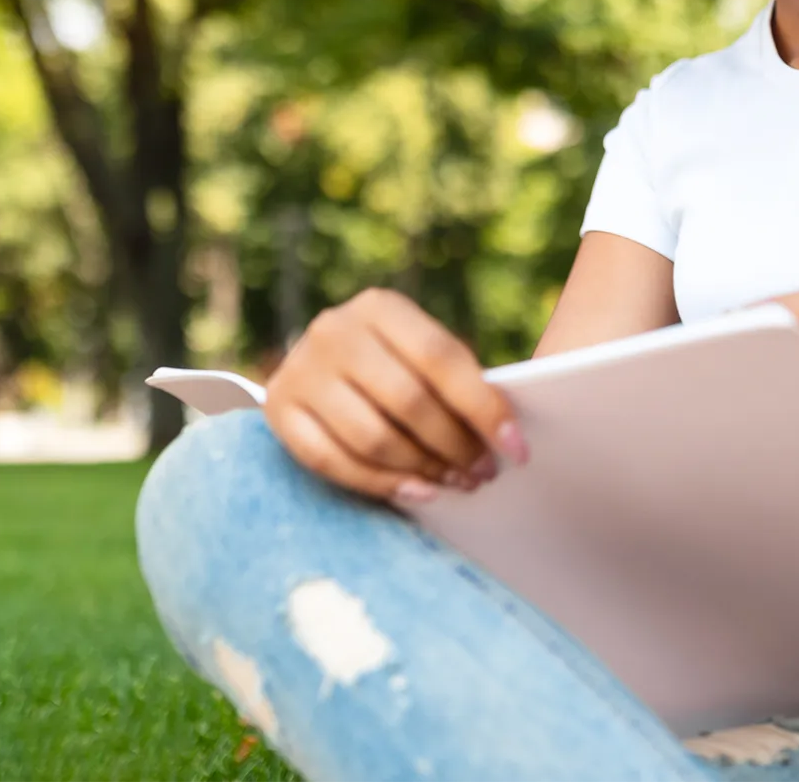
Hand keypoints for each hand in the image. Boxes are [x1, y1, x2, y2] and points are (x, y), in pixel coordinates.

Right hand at [263, 287, 527, 504]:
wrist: (315, 364)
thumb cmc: (390, 363)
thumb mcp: (417, 352)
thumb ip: (452, 380)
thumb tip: (505, 435)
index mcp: (380, 306)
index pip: (441, 358)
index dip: (484, 407)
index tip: (517, 447)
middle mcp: (334, 331)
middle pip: (408, 402)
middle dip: (454, 445)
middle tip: (482, 472)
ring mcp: (300, 370)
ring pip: (372, 437)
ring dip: (422, 469)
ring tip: (454, 483)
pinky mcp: (280, 410)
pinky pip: (332, 461)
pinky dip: (380, 483)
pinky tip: (416, 492)